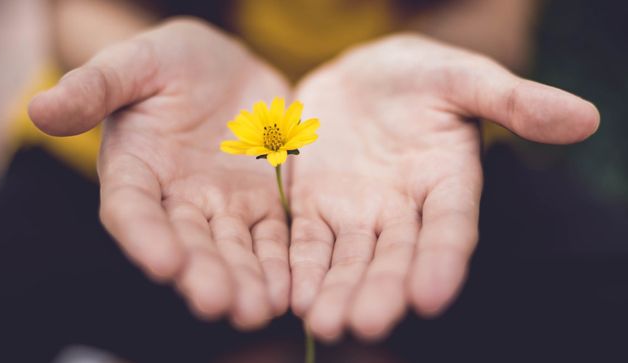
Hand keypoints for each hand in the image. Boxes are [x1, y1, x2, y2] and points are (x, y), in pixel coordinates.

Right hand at [29, 18, 290, 328]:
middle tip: (218, 303)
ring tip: (257, 309)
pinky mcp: (262, 203)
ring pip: (232, 249)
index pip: (132, 210)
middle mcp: (176, 199)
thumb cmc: (169, 62)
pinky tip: (289, 290)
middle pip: (187, 243)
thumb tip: (40, 108)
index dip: (145, 237)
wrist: (224, 67)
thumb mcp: (134, 63)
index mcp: (135, 170)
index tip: (164, 263)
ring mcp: (222, 206)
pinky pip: (272, 237)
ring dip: (245, 280)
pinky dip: (279, 263)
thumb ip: (95, 87)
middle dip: (202, 273)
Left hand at [289, 34, 598, 340]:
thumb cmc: (420, 75)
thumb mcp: (463, 77)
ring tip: (325, 323)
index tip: (431, 296)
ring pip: (349, 259)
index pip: (450, 228)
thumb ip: (513, 100)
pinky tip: (294, 296)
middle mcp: (404, 210)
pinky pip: (307, 242)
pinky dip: (302, 268)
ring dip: (337, 291)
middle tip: (366, 324)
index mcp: (447, 183)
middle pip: (394, 256)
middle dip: (381, 290)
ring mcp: (357, 212)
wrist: (360, 76)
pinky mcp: (315, 207)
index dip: (442, 261)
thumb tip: (584, 118)